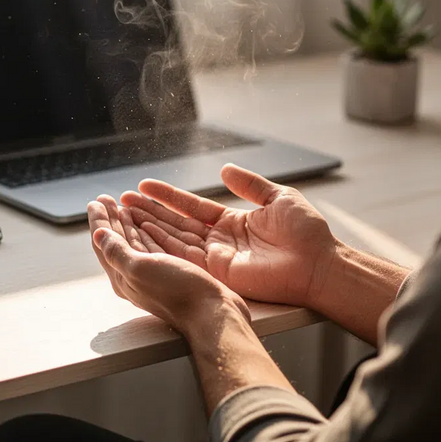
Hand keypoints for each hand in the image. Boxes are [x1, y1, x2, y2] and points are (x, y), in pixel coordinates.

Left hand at [87, 196, 249, 333]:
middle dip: (110, 219)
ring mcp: (153, 275)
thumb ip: (117, 252)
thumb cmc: (177, 291)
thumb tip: (97, 234)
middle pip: (117, 242)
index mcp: (122, 277)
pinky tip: (148, 225)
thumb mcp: (141, 268)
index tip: (96, 201)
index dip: (99, 221)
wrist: (212, 312)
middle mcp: (135, 276)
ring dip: (127, 224)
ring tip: (122, 207)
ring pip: (134, 243)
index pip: (104, 244)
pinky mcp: (171, 273)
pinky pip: (152, 247)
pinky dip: (146, 232)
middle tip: (105, 199)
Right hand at [120, 164, 340, 308]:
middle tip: (121, 200)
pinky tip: (143, 231)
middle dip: (148, 212)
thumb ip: (249, 185)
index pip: (191, 207)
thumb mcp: (277, 197)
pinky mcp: (218, 272)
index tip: (143, 187)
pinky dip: (163, 244)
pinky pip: (185, 255)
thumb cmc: (306, 232)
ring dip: (149, 226)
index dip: (167, 197)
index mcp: (232, 223)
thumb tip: (225, 169)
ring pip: (174, 239)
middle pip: (176, 223)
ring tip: (123, 213)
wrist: (319, 262)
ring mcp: (217, 257)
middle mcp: (220, 241)